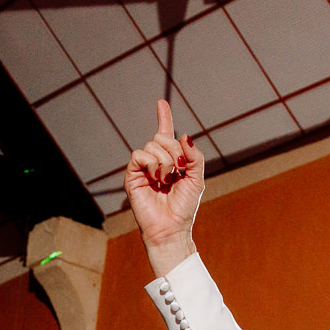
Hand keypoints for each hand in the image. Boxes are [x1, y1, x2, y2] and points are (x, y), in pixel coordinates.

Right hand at [125, 99, 205, 277]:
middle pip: (161, 137)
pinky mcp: (132, 175)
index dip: (164, 117)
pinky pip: (140, 154)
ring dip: (166, 161)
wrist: (171, 227)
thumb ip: (195, 156)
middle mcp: (155, 161)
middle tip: (178, 170)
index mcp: (171, 160)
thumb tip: (184, 135)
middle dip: (174, 150)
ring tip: (167, 180)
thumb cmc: (184, 207)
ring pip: (152, 145)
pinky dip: (152, 164)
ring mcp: (143, 168)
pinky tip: (157, 178)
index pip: (166, 134)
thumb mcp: (197, 178)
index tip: (161, 102)